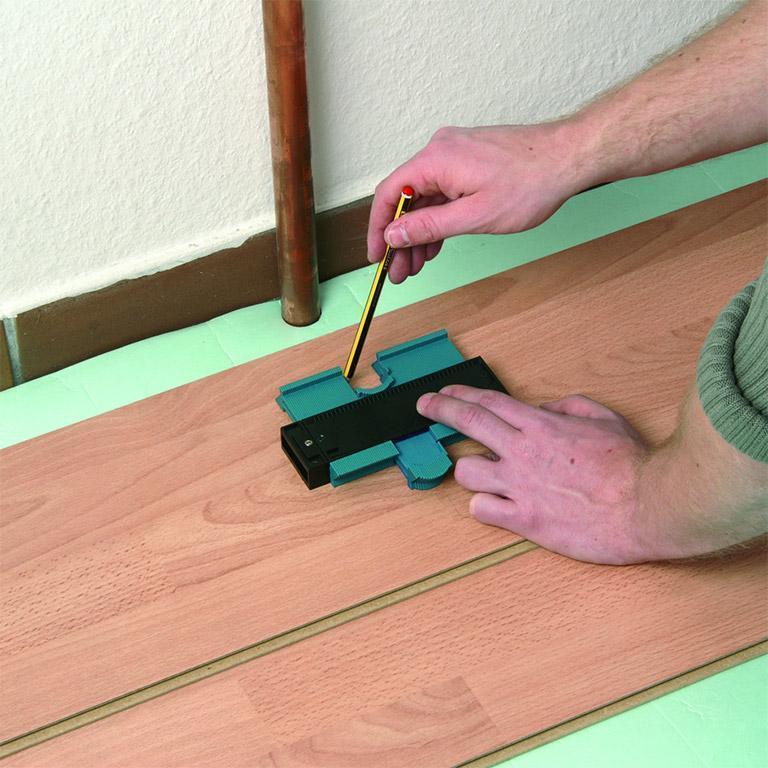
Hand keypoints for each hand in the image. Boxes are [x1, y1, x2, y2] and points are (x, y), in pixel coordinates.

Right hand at [366, 121, 597, 283]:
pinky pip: (441, 193)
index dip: (378, 229)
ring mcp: (455, 155)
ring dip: (418, 233)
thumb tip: (393, 235)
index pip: (389, 195)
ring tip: (416, 266)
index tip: (376, 256)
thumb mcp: (474, 216)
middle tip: (398, 272)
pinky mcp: (469, 162)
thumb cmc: (531, 184)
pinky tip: (434, 245)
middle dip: (400, 239)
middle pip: (405, 199)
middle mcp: (439, 152)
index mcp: (435, 160)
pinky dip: (436, 220)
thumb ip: (429, 227)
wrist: (569, 158)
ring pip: (424, 199)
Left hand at [416, 385, 651, 564]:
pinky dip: (483, 506)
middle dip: (440, 411)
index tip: (442, 393)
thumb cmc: (631, 464)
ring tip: (480, 471)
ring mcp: (519, 486)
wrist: (647, 506)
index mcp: (541, 425)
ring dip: (469, 468)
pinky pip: (482, 510)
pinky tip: (494, 505)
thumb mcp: (604, 418)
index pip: (489, 403)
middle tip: (425, 407)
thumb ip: (570, 407)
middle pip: (468, 423)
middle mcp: (523, 452)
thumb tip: (546, 409)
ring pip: (467, 471)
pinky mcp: (524, 519)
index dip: (459, 395)